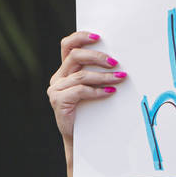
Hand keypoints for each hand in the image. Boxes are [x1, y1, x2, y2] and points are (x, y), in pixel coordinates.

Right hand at [46, 31, 127, 147]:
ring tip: (119, 78)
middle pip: (75, 56)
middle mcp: (57, 78)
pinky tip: (110, 92)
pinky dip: (97, 90)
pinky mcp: (58, 101)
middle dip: (97, 57)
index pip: (68, 45)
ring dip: (103, 76)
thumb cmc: (89, 112)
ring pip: (81, 75)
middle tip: (115, 62)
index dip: (80, 37)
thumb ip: (96, 74)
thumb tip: (117, 61)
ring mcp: (55, 89)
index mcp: (64, 70)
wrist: (79, 139)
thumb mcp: (91, 88)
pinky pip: (80, 90)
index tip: (98, 37)